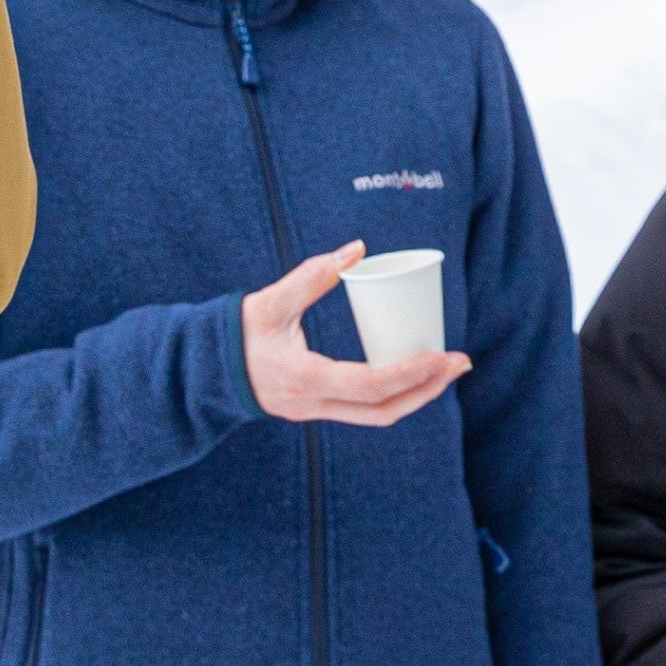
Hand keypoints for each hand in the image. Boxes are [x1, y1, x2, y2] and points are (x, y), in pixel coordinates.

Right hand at [239, 243, 468, 425]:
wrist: (205, 371)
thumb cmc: (236, 333)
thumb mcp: (270, 302)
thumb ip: (311, 276)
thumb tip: (357, 249)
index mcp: (305, 380)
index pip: (370, 385)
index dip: (410, 373)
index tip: (442, 355)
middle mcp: (314, 406)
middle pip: (383, 411)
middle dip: (427, 390)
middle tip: (460, 362)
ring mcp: (316, 413)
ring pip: (377, 416)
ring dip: (416, 396)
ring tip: (445, 369)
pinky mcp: (318, 409)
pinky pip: (365, 410)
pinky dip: (395, 395)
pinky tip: (413, 374)